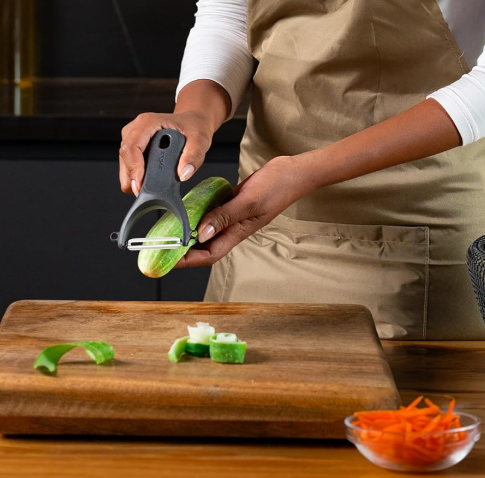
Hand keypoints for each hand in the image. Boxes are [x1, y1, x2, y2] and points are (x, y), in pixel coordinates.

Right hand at [119, 110, 212, 194]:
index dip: (134, 169)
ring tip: (152, 185)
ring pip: (124, 165)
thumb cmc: (193, 127)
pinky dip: (137, 177)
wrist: (192, 123)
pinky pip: (128, 166)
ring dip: (134, 179)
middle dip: (133, 179)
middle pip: (124, 158)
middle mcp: (135, 129)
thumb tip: (184, 174)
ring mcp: (132, 138)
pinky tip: (150, 179)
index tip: (142, 186)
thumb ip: (194, 156)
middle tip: (148, 192)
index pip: (131, 148)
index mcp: (147, 123)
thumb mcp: (200, 140)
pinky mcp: (133, 148)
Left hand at [174, 155, 303, 267]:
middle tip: (162, 244)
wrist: (292, 172)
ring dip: (189, 231)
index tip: (169, 259)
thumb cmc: (277, 187)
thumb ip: (225, 217)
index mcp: (238, 232)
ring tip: (169, 228)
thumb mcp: (248, 202)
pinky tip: (187, 206)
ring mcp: (232, 216)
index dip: (188, 260)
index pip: (209, 254)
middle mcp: (232, 228)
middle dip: (183, 249)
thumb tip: (201, 233)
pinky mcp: (232, 204)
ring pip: (206, 229)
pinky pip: (211, 212)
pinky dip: (199, 212)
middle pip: (204, 246)